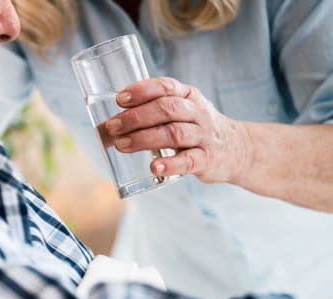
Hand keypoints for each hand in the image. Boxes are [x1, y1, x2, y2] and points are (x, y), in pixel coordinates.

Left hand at [103, 77, 252, 184]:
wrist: (237, 149)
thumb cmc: (195, 129)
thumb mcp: (180, 112)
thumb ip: (149, 113)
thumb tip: (104, 126)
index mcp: (188, 96)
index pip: (165, 87)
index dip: (142, 91)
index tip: (120, 99)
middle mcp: (197, 113)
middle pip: (167, 109)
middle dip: (136, 117)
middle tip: (112, 126)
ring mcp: (203, 136)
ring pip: (174, 133)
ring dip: (145, 138)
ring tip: (121, 145)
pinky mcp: (206, 160)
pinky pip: (188, 161)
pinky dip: (170, 164)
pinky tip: (154, 167)